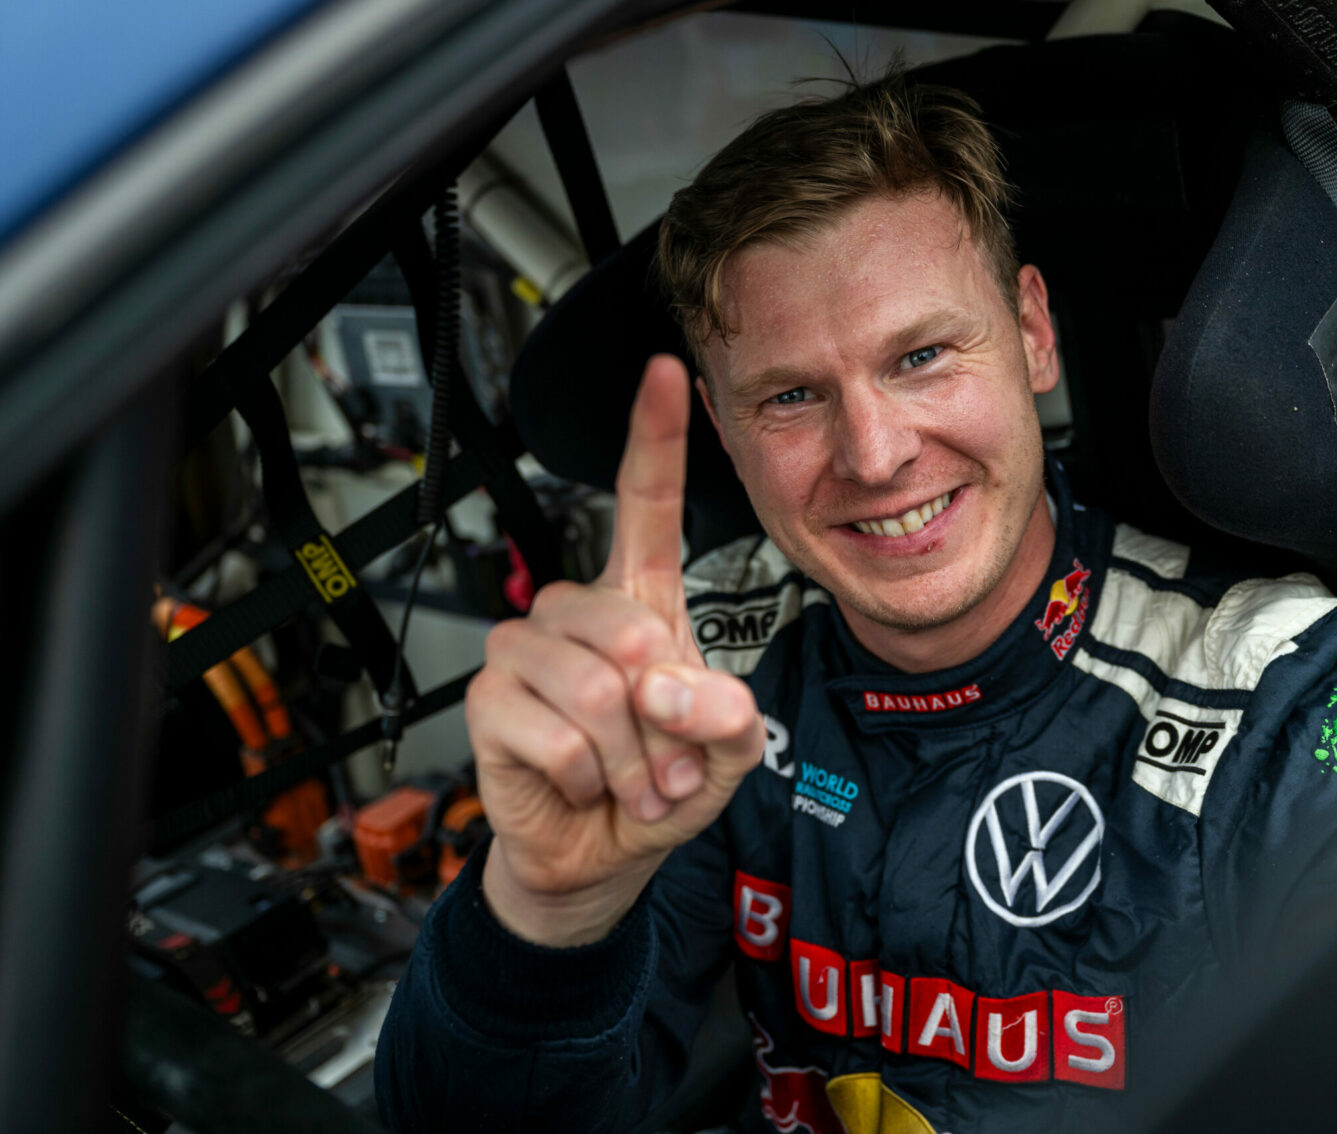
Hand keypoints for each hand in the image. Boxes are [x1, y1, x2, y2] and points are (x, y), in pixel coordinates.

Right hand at [466, 355, 765, 946]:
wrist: (601, 853)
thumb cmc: (662, 786)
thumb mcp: (726, 753)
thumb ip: (725, 716)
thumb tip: (667, 686)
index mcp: (640, 599)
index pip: (646, 504)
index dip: (654, 438)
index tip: (665, 372)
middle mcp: (577, 612)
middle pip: (627, 628)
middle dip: (663, 720)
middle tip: (665, 761)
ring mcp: (525, 650)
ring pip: (595, 688)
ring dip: (631, 758)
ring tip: (629, 778)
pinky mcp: (487, 700)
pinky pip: (555, 733)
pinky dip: (588, 777)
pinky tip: (582, 783)